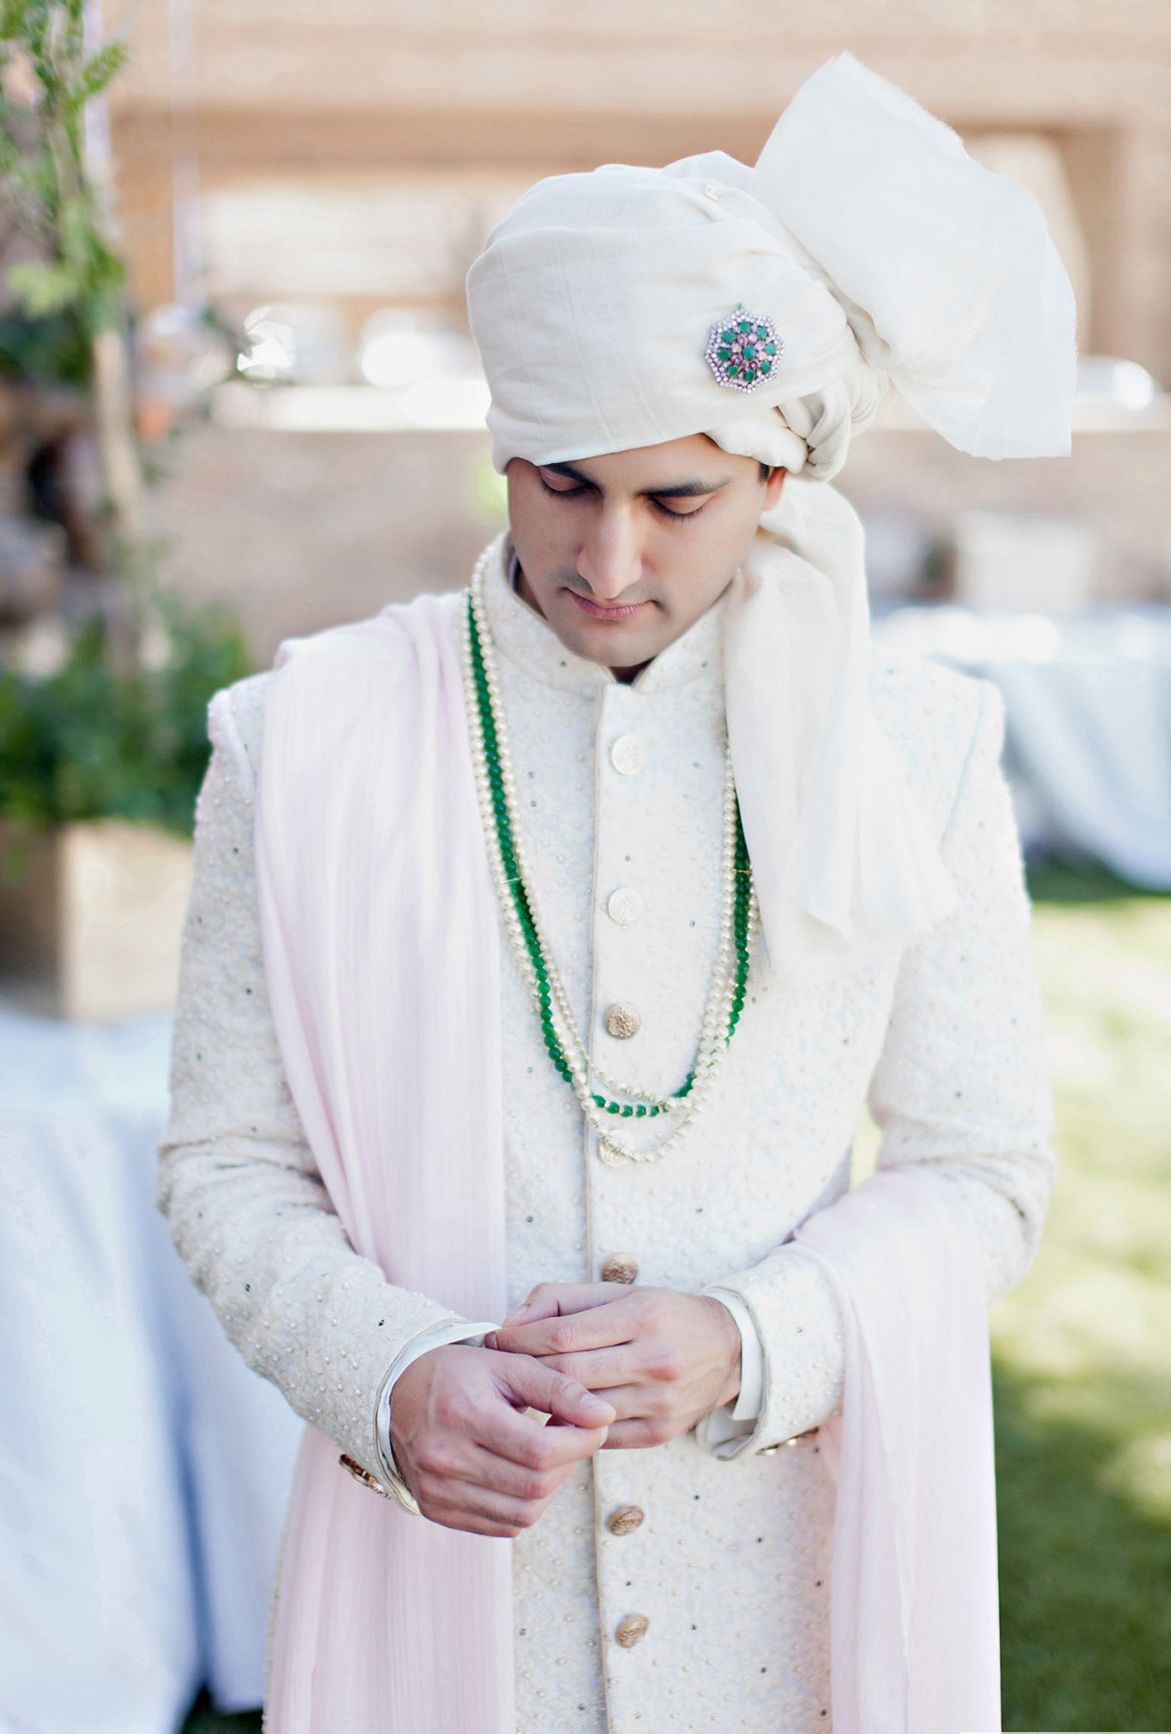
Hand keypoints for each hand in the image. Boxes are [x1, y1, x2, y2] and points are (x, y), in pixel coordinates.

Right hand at [389, 1343, 614, 1537]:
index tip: (595, 1422)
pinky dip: (525, 1505)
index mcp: (463, 1416)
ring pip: (522, 1513)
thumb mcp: (507, 1364)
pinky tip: (524, 1474)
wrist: (396, 1394)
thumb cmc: (458, 1374)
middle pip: (534, 1485)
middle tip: (574, 1436)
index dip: (580, 1441)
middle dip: (569, 1462)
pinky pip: (501, 1526)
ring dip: (550, 1487)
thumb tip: (605, 1414)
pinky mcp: (437, 1511)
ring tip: (549, 1454)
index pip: (540, 1450)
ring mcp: (438, 1491)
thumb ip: (558, 1387)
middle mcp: (445, 1459)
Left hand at [486, 1282, 741, 1449]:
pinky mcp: (661, 1433)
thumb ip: (561, 1300)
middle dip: (526, 1372)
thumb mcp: (618, 1293)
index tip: (497, 1340)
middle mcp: (654, 1360)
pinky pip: (602, 1438)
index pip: (564, 1335)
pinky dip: (575, 1428)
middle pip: (569, 1375)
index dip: (521, 1340)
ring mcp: (660, 1402)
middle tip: (502, 1369)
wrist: (728, 1348)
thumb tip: (512, 1323)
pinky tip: (558, 1417)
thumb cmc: (661, 1315)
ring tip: (523, 1394)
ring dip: (546, 1405)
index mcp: (641, 1316)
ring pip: (582, 1412)